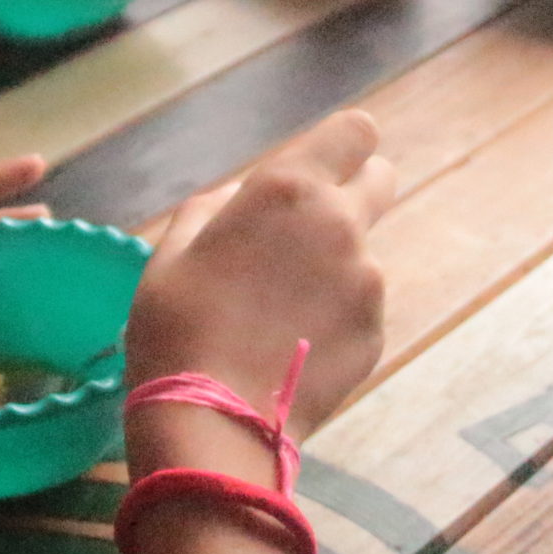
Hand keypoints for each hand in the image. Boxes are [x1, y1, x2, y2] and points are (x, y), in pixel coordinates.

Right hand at [123, 111, 393, 464]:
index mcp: (289, 189)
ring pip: (360, 253)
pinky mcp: (376, 331)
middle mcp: (341, 224)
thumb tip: (239, 199)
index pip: (356, 132)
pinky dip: (334, 319)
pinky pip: (359, 308)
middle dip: (355, 190)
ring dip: (333, 267)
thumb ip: (214, 208)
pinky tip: (291, 350)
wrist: (214, 422)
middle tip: (308, 231)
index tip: (320, 168)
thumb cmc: (177, 327)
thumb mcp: (172, 253)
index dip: (341, 146)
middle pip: (380, 179)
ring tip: (278, 316)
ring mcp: (366, 280)